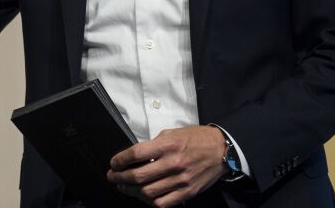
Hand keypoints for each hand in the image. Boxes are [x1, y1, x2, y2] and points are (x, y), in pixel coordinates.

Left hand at [107, 125, 227, 206]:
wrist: (222, 149)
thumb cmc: (196, 139)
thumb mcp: (172, 133)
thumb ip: (153, 145)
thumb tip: (134, 157)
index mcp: (168, 145)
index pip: (136, 154)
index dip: (120, 160)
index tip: (114, 163)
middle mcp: (174, 163)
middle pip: (139, 176)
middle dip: (120, 177)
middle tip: (112, 176)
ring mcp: (181, 180)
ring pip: (148, 192)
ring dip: (131, 191)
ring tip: (123, 187)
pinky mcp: (187, 192)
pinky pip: (163, 203)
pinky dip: (149, 201)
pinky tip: (142, 196)